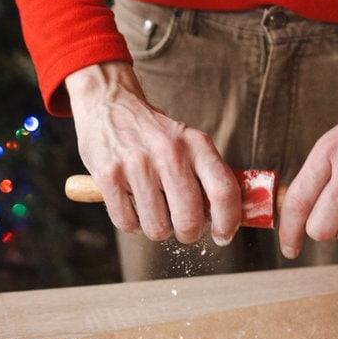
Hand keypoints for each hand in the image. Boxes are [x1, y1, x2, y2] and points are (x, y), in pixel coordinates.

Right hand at [65, 62, 239, 244]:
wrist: (108, 103)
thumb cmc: (153, 133)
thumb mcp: (188, 141)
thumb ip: (208, 175)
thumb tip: (229, 218)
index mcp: (196, 144)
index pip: (224, 192)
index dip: (228, 222)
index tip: (222, 235)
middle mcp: (168, 152)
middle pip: (189, 219)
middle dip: (188, 234)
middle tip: (183, 229)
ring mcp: (136, 164)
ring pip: (157, 227)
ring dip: (157, 229)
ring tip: (152, 210)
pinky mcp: (108, 175)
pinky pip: (126, 223)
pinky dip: (131, 224)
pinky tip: (131, 205)